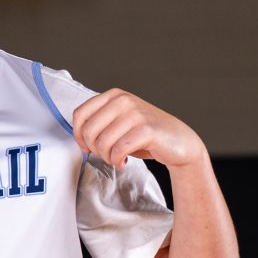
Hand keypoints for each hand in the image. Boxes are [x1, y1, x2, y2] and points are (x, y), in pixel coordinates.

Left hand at [71, 88, 205, 173]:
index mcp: (114, 95)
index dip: (78, 136)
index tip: (87, 147)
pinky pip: (118, 150)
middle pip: (88, 131)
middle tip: (106, 155)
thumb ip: (99, 124)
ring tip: (117, 159)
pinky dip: (117, 161)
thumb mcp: (118, 124)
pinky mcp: (146, 129)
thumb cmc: (145, 136)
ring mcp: (135, 113)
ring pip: (102, 142)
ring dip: (107, 158)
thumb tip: (79, 138)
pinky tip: (123, 162)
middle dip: (94, 149)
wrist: (179, 142)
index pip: (80, 115)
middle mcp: (123, 100)